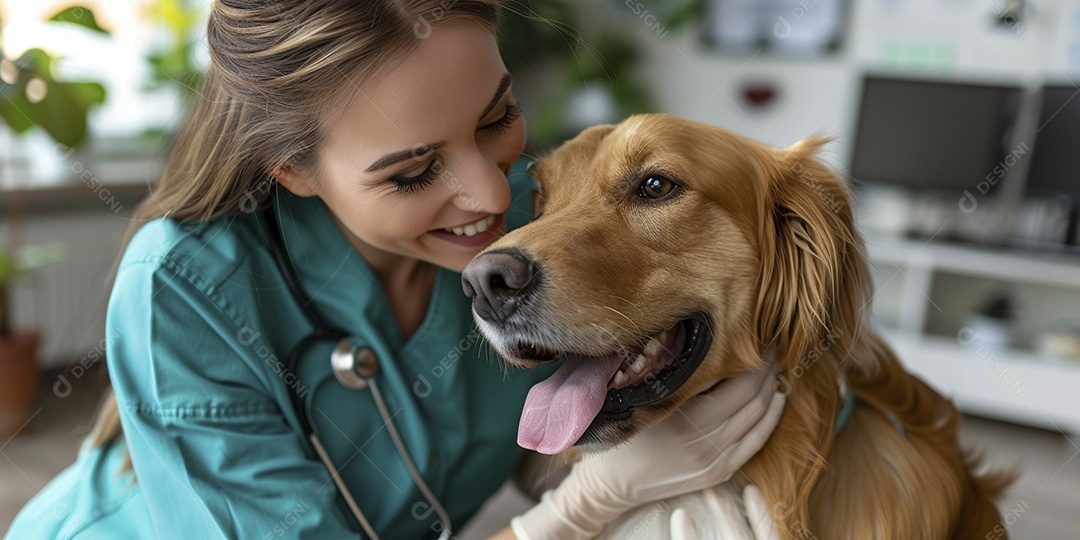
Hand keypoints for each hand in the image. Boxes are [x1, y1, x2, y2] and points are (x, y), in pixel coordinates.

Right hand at [511, 361, 784, 539]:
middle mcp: (706, 443)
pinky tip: (776, 400)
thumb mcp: (647, 398)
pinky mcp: (719, 472)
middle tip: (769, 348)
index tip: (758, 339)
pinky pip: (756, 442)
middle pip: (754, 400)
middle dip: (767, 371)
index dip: (755, 362)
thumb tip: (713, 344)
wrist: (615, 482)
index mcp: (687, 420)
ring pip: (760, 420)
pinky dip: (771, 419)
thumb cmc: (625, 431)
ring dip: (771, 391)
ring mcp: (715, 460)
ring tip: (773, 369)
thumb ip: (681, 377)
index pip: (740, 386)